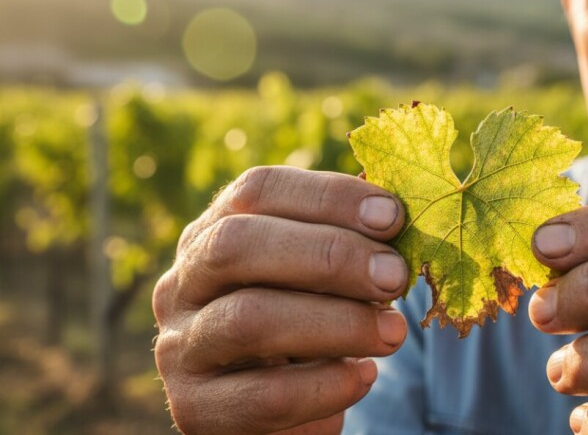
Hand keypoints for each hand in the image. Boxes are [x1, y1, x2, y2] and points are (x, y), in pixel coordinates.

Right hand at [152, 167, 408, 433]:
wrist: (272, 407)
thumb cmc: (304, 323)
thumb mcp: (317, 276)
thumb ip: (347, 239)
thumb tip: (394, 206)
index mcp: (212, 232)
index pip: (257, 191)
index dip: (327, 196)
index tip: (393, 216)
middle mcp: (182, 283)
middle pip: (238, 245)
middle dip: (329, 256)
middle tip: (395, 276)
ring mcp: (180, 347)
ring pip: (248, 320)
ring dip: (337, 323)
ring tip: (393, 331)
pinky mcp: (194, 409)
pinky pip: (264, 396)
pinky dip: (326, 385)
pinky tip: (365, 376)